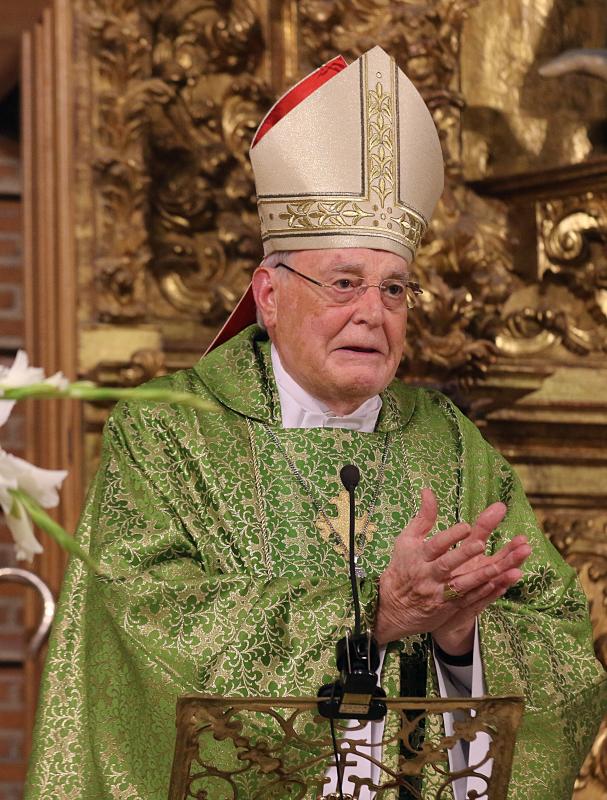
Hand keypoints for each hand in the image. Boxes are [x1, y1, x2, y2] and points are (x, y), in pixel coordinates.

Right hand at [374, 489, 531, 647]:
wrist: (393, 607)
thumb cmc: (403, 566)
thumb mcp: (407, 540)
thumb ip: (422, 517)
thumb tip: (428, 491)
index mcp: (418, 556)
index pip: (435, 545)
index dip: (450, 536)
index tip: (466, 526)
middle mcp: (428, 575)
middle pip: (447, 564)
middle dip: (464, 555)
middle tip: (481, 544)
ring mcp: (438, 593)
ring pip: (462, 584)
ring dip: (481, 576)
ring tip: (499, 567)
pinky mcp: (448, 607)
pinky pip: (468, 600)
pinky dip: (483, 593)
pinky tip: (499, 584)